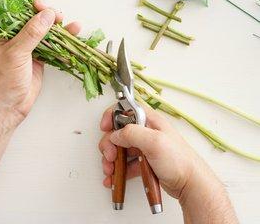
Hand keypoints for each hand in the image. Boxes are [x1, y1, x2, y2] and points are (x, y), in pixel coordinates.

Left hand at [0, 0, 80, 129]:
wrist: (6, 109)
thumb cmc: (2, 81)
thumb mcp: (15, 53)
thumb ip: (32, 33)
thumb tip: (46, 14)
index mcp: (1, 32)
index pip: (14, 9)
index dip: (27, 3)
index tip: (40, 2)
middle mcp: (14, 37)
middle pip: (32, 18)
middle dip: (45, 13)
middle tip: (55, 14)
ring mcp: (27, 47)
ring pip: (44, 30)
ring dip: (57, 24)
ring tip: (67, 21)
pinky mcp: (39, 58)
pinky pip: (52, 44)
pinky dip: (63, 38)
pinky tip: (73, 31)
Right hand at [98, 105, 236, 221]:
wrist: (190, 184)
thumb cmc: (180, 161)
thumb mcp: (154, 142)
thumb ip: (132, 133)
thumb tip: (116, 134)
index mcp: (149, 121)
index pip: (125, 110)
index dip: (111, 117)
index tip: (104, 127)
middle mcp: (146, 132)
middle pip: (118, 132)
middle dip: (109, 145)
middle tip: (109, 156)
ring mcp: (145, 147)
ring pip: (120, 149)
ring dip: (111, 160)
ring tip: (110, 171)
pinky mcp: (145, 162)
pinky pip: (126, 164)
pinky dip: (118, 171)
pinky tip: (114, 178)